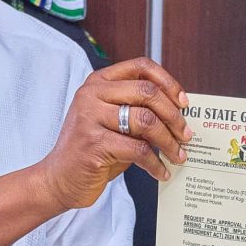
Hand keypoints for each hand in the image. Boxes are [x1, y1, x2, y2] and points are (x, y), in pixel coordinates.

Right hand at [38, 58, 191, 209]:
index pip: (141, 66)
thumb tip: (178, 113)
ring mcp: (90, 117)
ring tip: (178, 155)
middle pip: (147, 92)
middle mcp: (92, 94)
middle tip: (186, 134)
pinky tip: (162, 171)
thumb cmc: (91, 149)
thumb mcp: (112, 120)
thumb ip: (137, 109)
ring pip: (146, 121)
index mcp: (98, 82)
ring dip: (169, 141)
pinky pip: (138, 150)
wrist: (59, 178)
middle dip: (174, 115)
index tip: (184, 102)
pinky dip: (156, 163)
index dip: (168, 82)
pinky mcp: (94, 143)